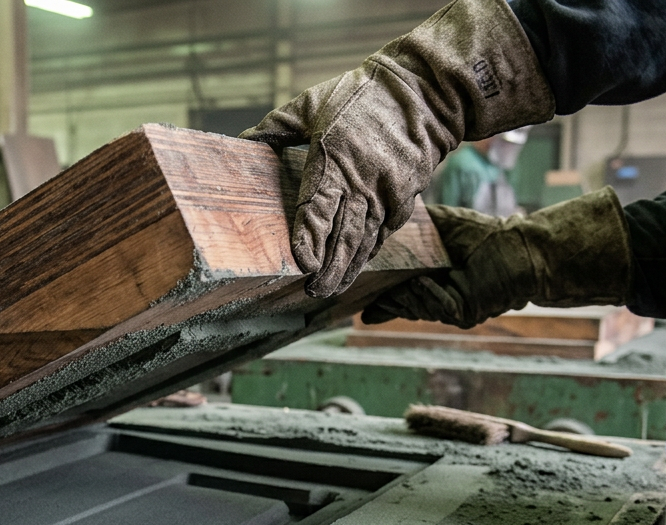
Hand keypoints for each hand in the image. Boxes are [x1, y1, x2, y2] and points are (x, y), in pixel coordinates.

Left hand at [241, 0, 552, 297]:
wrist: (424, 91)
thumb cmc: (360, 94)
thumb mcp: (311, 102)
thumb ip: (277, 127)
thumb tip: (242, 140)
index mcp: (335, 157)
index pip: (319, 205)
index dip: (311, 236)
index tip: (303, 263)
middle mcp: (362, 180)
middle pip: (343, 232)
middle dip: (329, 266)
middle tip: (313, 291)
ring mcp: (386, 191)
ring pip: (364, 238)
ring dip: (348, 267)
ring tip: (331, 290)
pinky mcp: (404, 196)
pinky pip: (383, 232)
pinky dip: (369, 253)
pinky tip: (356, 269)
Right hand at [362, 188, 633, 327]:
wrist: (525, 248)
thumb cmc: (487, 235)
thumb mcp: (441, 225)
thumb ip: (412, 227)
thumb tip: (380, 223)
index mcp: (430, 279)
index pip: (396, 291)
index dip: (375, 292)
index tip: (352, 291)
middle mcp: (437, 297)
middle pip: (399, 303)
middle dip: (379, 298)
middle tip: (354, 289)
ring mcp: (449, 308)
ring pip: (412, 307)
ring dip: (400, 295)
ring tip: (390, 279)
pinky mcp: (462, 313)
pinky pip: (433, 306)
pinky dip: (425, 293)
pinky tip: (423, 279)